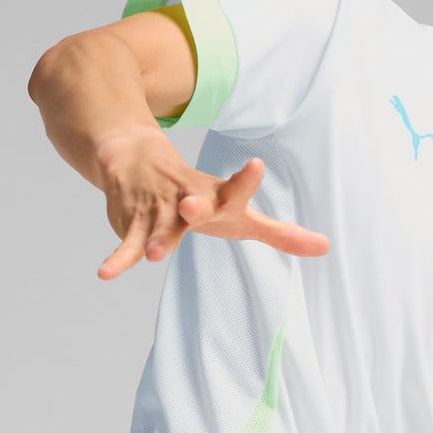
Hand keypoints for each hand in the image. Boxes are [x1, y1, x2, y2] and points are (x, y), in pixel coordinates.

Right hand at [93, 137, 329, 279]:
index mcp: (218, 196)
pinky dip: (118, 258)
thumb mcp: (241, 213)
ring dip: (157, 239)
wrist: (138, 159)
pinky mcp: (134, 222)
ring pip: (159, 226)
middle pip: (193, 202)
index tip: (255, 164)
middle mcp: (188, 198)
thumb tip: (326, 247)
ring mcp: (159, 209)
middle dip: (194, 205)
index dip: (245, 180)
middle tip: (193, 207)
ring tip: (155, 256)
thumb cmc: (200, 195)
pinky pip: (126, 244)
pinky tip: (105, 274)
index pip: (235, 189)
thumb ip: (281, 233)